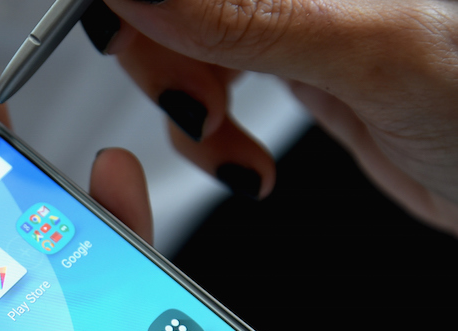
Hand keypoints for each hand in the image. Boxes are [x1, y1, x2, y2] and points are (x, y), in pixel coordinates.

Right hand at [83, 0, 457, 234]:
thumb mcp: (364, 53)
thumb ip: (248, 19)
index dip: (135, 5)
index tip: (121, 34)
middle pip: (167, 6)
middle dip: (160, 60)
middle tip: (195, 103)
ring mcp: (281, 23)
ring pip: (176, 48)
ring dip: (185, 112)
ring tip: (228, 145)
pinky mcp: (282, 66)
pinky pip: (205, 93)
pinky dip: (208, 137)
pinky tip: (242, 159)